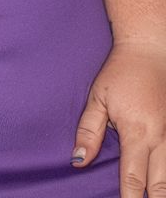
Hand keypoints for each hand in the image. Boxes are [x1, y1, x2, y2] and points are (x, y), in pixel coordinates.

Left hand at [72, 42, 165, 195]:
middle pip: (160, 184)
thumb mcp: (98, 98)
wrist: (149, 50)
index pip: (133, 177)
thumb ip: (89, 131)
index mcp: (136, 132)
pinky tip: (165, 181)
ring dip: (163, 189)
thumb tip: (78, 161)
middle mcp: (160, 137)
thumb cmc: (120, 72)